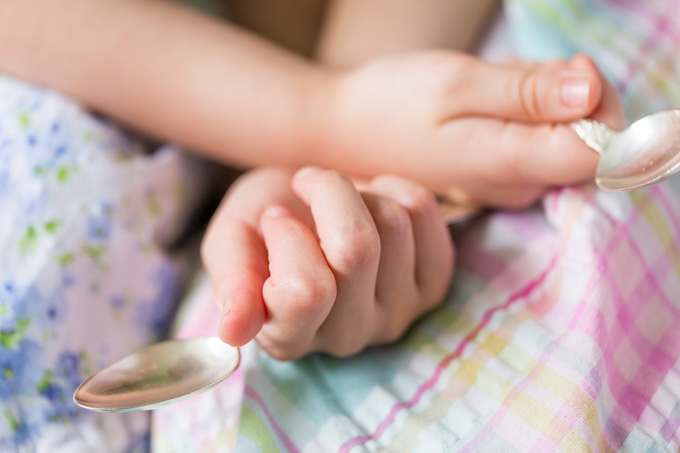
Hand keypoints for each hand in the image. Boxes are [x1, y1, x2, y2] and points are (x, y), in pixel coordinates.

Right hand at [201, 167, 453, 359]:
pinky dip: (391, 186)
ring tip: (337, 200)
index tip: (274, 218)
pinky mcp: (432, 283)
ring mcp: (396, 313)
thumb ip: (230, 280)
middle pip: (356, 250)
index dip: (287, 236)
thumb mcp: (230, 242)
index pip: (306, 292)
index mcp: (288, 336)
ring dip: (357, 191)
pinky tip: (370, 201)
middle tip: (304, 189)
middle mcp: (347, 337)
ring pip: (392, 224)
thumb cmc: (262, 223)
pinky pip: (422, 211)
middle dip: (325, 194)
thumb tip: (233, 330)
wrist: (301, 203)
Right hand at [317, 52, 624, 206]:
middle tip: (508, 77)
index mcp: (510, 164)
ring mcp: (509, 184)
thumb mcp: (458, 83)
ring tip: (484, 88)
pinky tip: (482, 101)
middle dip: (564, 91)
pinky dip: (523, 107)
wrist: (343, 132)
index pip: (603, 150)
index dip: (603, 103)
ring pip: (563, 131)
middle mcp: (518, 186)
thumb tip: (592, 92)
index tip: (566, 72)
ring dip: (539, 95)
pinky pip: (538, 135)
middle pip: (590, 138)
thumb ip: (527, 92)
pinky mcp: (500, 174)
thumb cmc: (392, 104)